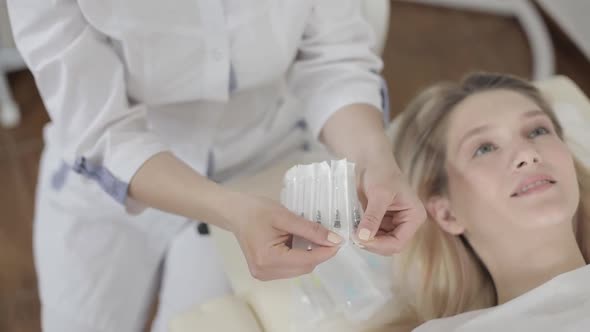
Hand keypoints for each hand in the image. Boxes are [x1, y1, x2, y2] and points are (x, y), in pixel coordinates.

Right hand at [228, 194, 342, 280]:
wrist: (234, 212)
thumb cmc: (256, 210)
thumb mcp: (285, 216)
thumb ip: (310, 229)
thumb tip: (334, 240)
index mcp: (268, 259)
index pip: (307, 260)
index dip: (326, 252)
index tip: (339, 240)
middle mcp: (265, 272)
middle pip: (304, 267)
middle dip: (319, 253)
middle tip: (328, 235)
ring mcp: (264, 274)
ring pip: (299, 269)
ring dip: (309, 255)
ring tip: (311, 237)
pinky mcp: (264, 272)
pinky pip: (290, 268)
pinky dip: (299, 256)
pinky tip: (298, 242)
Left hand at [355, 165, 426, 254]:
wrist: (370, 160)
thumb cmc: (381, 172)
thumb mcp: (379, 194)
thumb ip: (372, 217)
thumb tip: (363, 237)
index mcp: (414, 217)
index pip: (399, 242)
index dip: (380, 245)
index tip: (360, 239)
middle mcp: (406, 223)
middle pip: (389, 246)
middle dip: (372, 244)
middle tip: (353, 237)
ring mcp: (393, 224)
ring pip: (379, 243)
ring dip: (365, 241)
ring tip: (351, 232)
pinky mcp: (380, 222)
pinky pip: (371, 235)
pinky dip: (361, 234)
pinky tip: (352, 228)